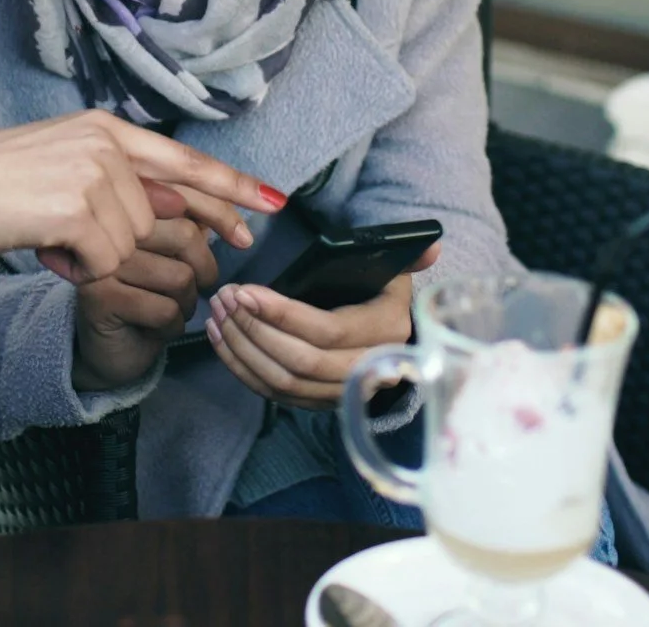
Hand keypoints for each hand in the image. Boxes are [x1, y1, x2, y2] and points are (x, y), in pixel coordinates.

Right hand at [0, 110, 284, 282]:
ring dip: (97, 256)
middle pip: (160, 215)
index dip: (231, 184)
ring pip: (133, 242)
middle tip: (184, 247)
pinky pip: (106, 260)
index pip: (184, 159)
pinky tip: (49, 251)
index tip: (271, 203)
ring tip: (52, 240)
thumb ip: (118, 180)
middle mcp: (106, 143)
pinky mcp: (79, 208)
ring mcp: (94, 174)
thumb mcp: (62, 165)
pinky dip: (80, 269)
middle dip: (152, 242)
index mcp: (104, 128)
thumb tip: (175, 212)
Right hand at [73, 217, 220, 390]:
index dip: (218, 220)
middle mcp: (112, 229)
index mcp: (130, 209)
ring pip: (179, 277)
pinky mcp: (100, 298)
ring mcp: (104, 262)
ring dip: (186, 306)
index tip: (236, 240)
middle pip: (185, 235)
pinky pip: (165, 311)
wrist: (112, 347)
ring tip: (167, 312)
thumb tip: (221, 214)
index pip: (186, 202)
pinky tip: (152, 330)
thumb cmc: (148, 297)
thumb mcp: (174, 259)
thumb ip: (191, 232)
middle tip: (192, 290)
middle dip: (203, 271)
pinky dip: (171, 328)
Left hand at [203, 244, 440, 410]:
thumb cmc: (388, 297)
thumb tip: (431, 245)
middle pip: (299, 362)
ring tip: (217, 314)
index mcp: (386, 333)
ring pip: (282, 383)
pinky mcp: (319, 403)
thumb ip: (411, 258)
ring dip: (242, 349)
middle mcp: (368, 370)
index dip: (282, 314)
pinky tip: (221, 340)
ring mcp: (342, 393)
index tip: (245, 291)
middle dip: (254, 330)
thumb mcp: (399, 274)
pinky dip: (242, 369)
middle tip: (224, 298)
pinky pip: (274, 395)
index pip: (327, 331)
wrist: (398, 342)